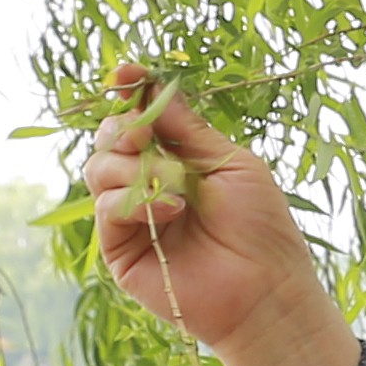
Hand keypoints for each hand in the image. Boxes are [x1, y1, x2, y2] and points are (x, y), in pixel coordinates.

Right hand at [78, 69, 358, 365]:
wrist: (267, 291)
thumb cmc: (261, 228)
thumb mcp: (229, 163)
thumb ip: (187, 128)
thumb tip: (149, 86)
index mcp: (177, 158)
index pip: (139, 116)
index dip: (129, 93)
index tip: (125, 75)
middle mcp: (149, 183)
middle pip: (109, 138)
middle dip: (121, 127)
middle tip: (144, 136)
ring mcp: (132, 216)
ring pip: (98, 168)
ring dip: (130, 165)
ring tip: (173, 183)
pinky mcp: (121, 249)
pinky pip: (106, 209)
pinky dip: (135, 201)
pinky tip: (172, 210)